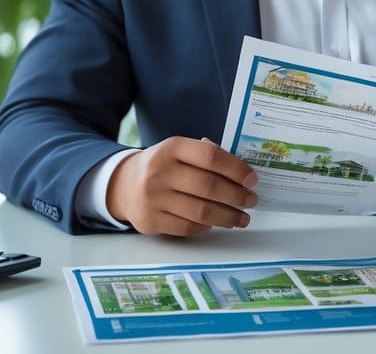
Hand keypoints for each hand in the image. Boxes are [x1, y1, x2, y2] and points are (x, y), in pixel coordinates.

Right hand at [107, 136, 258, 235]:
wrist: (123, 185)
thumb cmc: (163, 165)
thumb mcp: (179, 150)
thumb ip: (206, 155)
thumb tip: (242, 172)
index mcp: (171, 147)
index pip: (211, 156)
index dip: (236, 169)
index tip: (253, 180)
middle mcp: (160, 172)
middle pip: (208, 187)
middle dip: (236, 196)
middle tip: (252, 201)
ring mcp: (153, 198)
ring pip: (200, 212)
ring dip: (227, 217)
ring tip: (242, 218)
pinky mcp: (150, 221)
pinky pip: (187, 228)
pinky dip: (207, 227)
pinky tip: (217, 223)